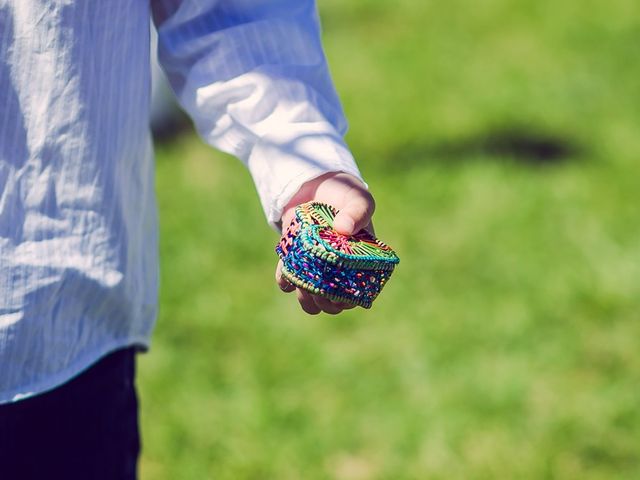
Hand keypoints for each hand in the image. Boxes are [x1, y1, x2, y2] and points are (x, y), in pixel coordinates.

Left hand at [275, 171, 374, 314]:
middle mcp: (338, 272)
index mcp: (360, 264)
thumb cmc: (344, 194)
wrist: (317, 186)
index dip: (349, 300)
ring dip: (306, 298)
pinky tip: (288, 269)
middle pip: (333, 304)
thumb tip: (344, 229)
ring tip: (304, 285)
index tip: (340, 294)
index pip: (358, 294)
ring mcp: (316, 269)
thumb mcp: (357, 198)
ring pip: (311, 300)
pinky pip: (287, 281)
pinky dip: (285, 280)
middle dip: (325, 303)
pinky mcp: (295, 262)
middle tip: (319, 291)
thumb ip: (358, 211)